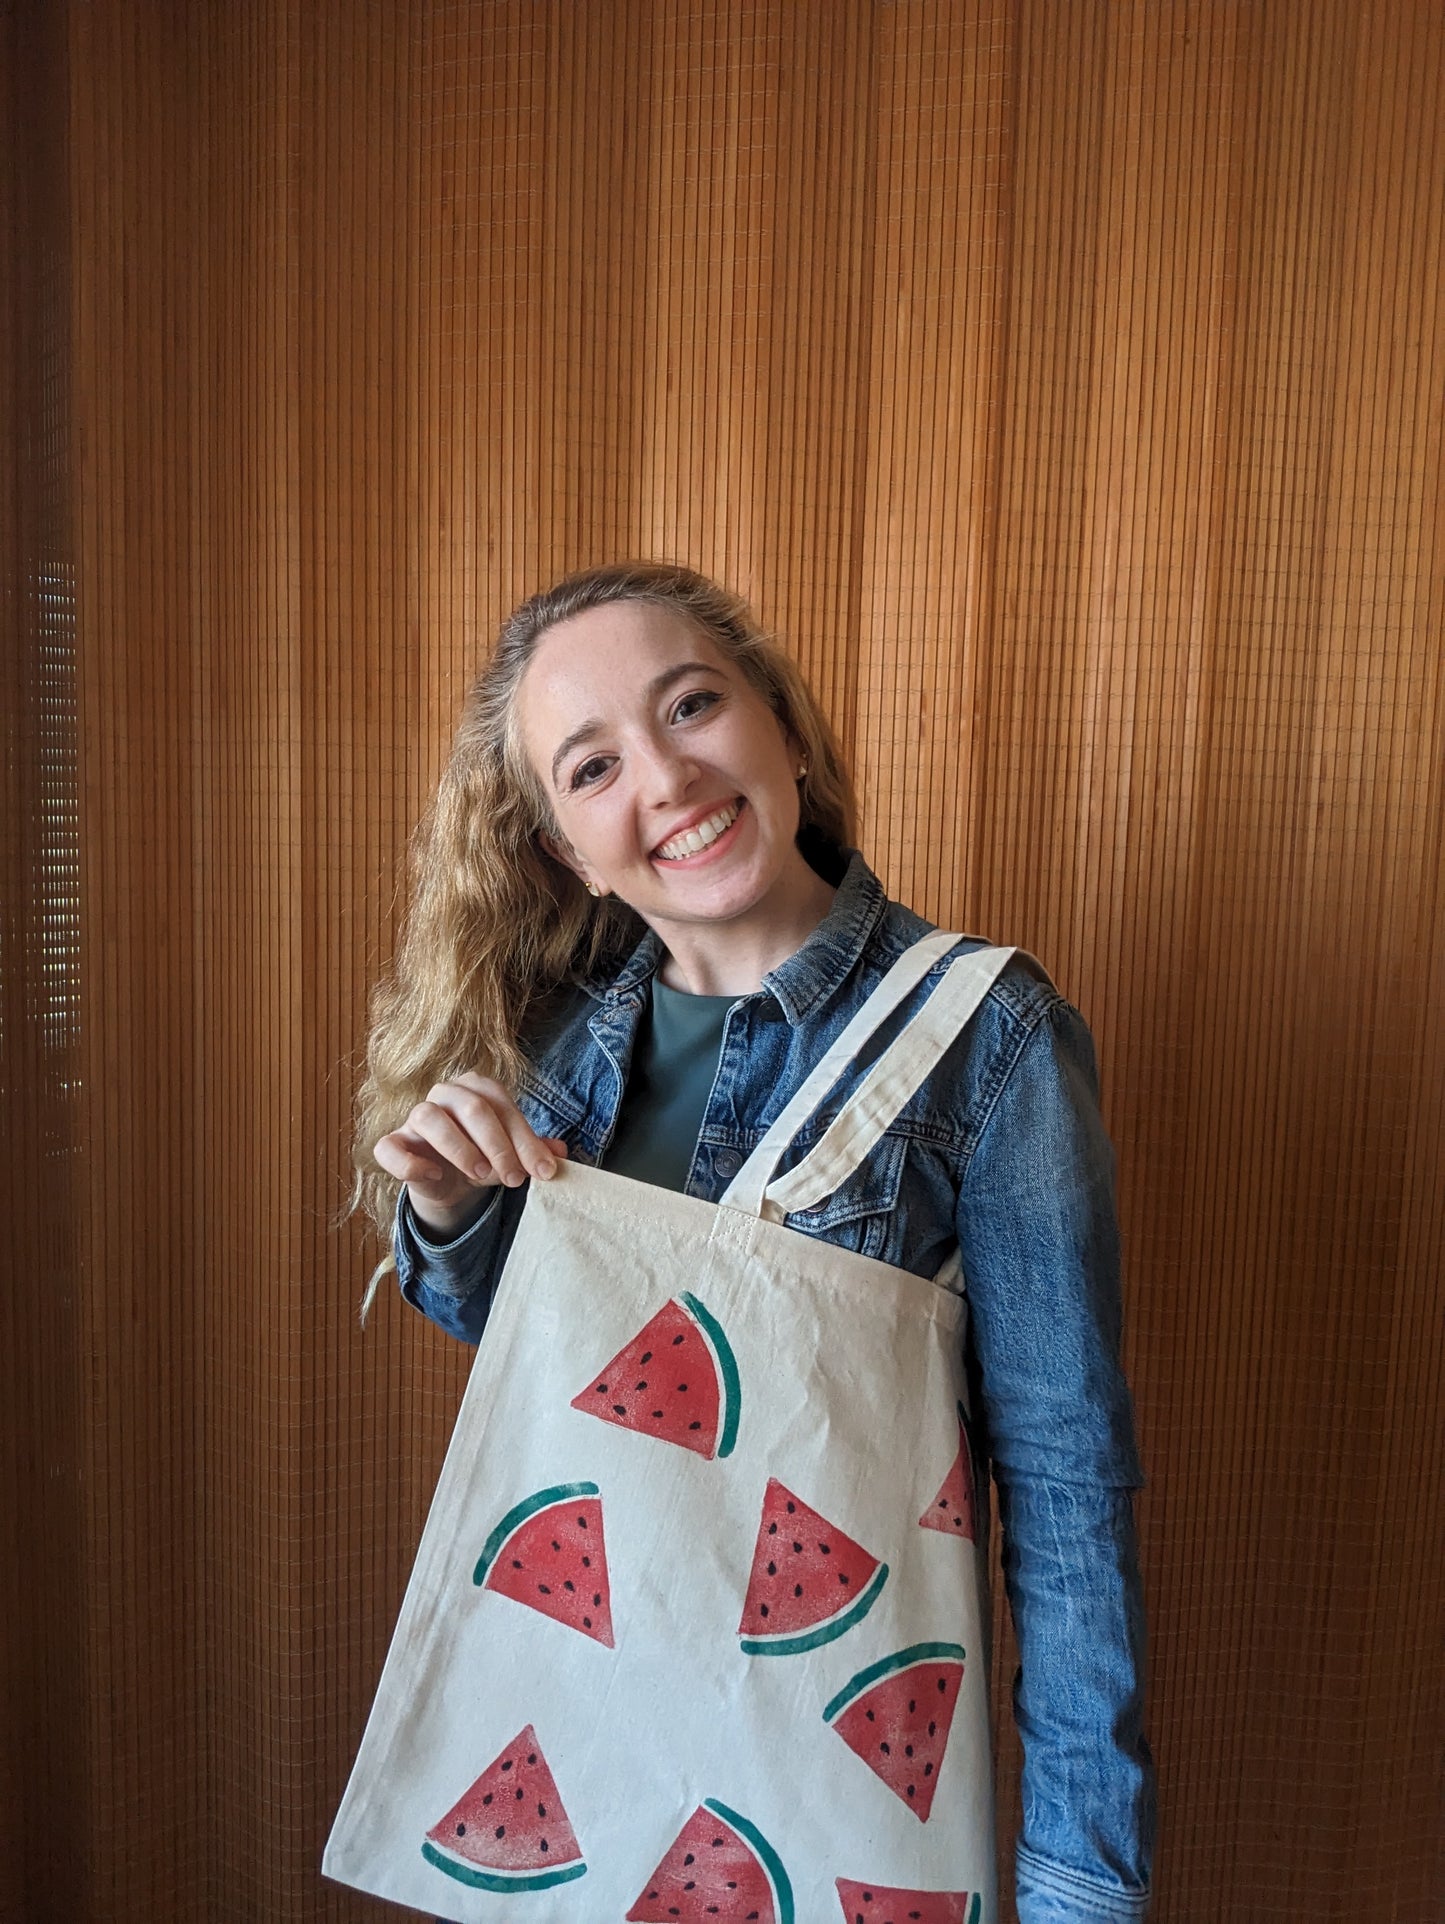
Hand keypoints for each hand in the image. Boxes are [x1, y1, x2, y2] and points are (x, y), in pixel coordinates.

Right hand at [373, 1073, 567, 1238]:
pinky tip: (434, 1176)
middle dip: (498, 1146)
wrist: (449, 1183)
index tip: (543, 1171)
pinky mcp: (393, 1143)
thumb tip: (561, 1153)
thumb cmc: (484, 1157)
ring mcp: (414, 1117)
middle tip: (514, 1178)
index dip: (525, 1139)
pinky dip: (410, 1162)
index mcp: (476, 1088)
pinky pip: (389, 1147)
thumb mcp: (513, 1154)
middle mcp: (444, 1094)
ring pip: (429, 1116)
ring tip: (480, 1175)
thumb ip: (535, 1151)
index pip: (502, 1105)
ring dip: (459, 1148)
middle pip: (472, 1107)